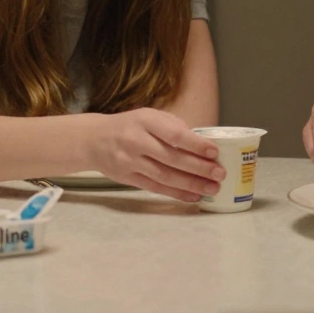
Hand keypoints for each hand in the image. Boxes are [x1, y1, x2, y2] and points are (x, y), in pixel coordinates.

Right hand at [91, 108, 224, 202]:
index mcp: (145, 121)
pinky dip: (176, 193)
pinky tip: (194, 196)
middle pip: (172, 158)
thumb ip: (173, 127)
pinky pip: (156, 188)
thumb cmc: (129, 126)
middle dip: (199, 168)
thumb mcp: (149, 116)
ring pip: (165, 176)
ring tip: (212, 188)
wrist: (93, 140)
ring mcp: (130, 162)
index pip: (174, 134)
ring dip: (191, 184)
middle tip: (220, 174)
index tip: (214, 152)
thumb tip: (202, 143)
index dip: (196, 145)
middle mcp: (136, 141)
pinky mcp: (127, 178)